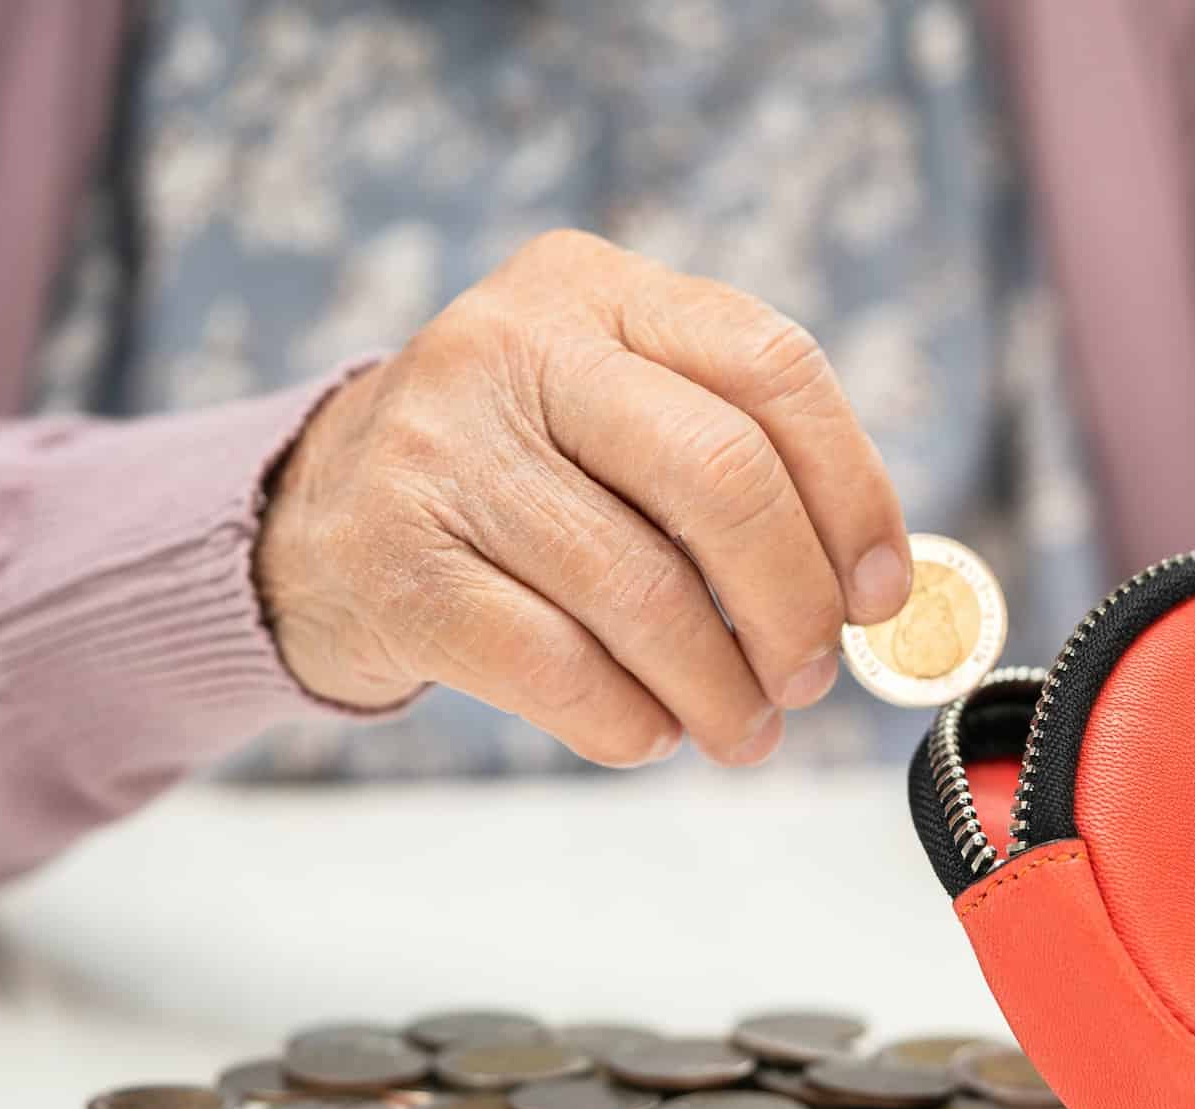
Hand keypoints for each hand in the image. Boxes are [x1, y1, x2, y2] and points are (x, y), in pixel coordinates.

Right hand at [255, 230, 910, 766]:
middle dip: (792, 604)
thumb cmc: (518, 479)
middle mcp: (515, 344)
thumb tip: (871, 594)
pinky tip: (647, 731)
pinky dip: (629, 722)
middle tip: (808, 677)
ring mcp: (443, 450)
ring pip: (643, 591)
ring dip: (719, 691)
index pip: (774, 367)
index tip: (879, 594)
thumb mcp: (615, 414)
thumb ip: (737, 466)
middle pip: (721, 476)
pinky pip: (559, 666)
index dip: (853, 494)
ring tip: (741, 729)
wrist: (315, 522)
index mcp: (599, 290)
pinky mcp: (397, 564)